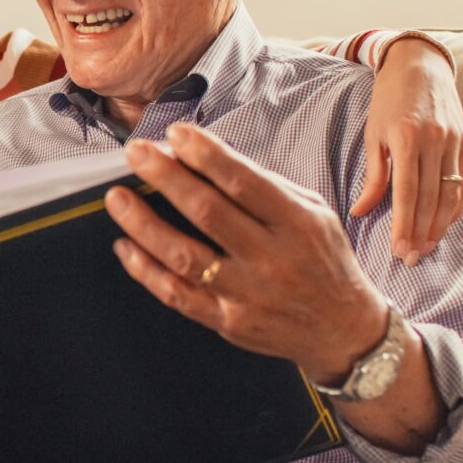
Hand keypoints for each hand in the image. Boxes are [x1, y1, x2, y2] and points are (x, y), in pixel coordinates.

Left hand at [106, 125, 388, 384]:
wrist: (344, 330)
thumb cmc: (322, 259)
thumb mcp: (312, 213)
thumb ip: (264, 187)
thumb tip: (205, 156)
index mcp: (297, 224)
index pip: (244, 182)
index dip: (206, 154)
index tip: (174, 132)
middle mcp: (272, 260)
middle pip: (208, 213)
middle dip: (166, 177)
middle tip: (135, 153)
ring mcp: (248, 294)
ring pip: (184, 256)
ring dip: (144, 224)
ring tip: (117, 198)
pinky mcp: (229, 322)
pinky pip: (178, 295)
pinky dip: (146, 270)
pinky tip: (125, 246)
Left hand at [354, 38, 462, 263]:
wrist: (420, 65)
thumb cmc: (388, 101)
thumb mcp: (373, 134)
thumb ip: (373, 175)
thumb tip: (361, 211)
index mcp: (405, 138)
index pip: (406, 193)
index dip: (403, 225)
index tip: (398, 250)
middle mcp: (434, 141)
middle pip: (430, 199)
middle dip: (421, 232)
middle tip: (412, 259)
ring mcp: (454, 142)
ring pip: (451, 194)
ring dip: (440, 225)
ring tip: (427, 247)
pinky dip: (456, 207)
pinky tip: (445, 224)